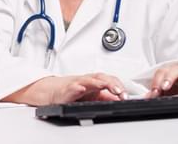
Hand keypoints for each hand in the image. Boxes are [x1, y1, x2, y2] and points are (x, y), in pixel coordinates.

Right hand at [3, 73, 127, 105]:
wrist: (52, 91)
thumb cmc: (72, 91)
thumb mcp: (93, 96)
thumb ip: (106, 97)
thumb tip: (119, 100)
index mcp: (95, 81)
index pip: (110, 80)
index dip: (119, 86)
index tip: (125, 95)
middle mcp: (88, 80)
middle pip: (102, 77)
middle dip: (112, 84)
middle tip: (120, 92)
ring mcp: (78, 83)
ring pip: (90, 80)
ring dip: (99, 83)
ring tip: (107, 86)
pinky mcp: (67, 89)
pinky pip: (73, 87)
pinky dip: (77, 87)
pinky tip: (81, 89)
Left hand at [144, 64, 177, 97]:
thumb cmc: (174, 86)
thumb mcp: (164, 90)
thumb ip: (156, 93)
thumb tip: (147, 98)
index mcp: (167, 73)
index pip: (160, 74)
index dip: (156, 82)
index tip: (154, 92)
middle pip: (173, 72)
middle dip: (168, 78)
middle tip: (164, 87)